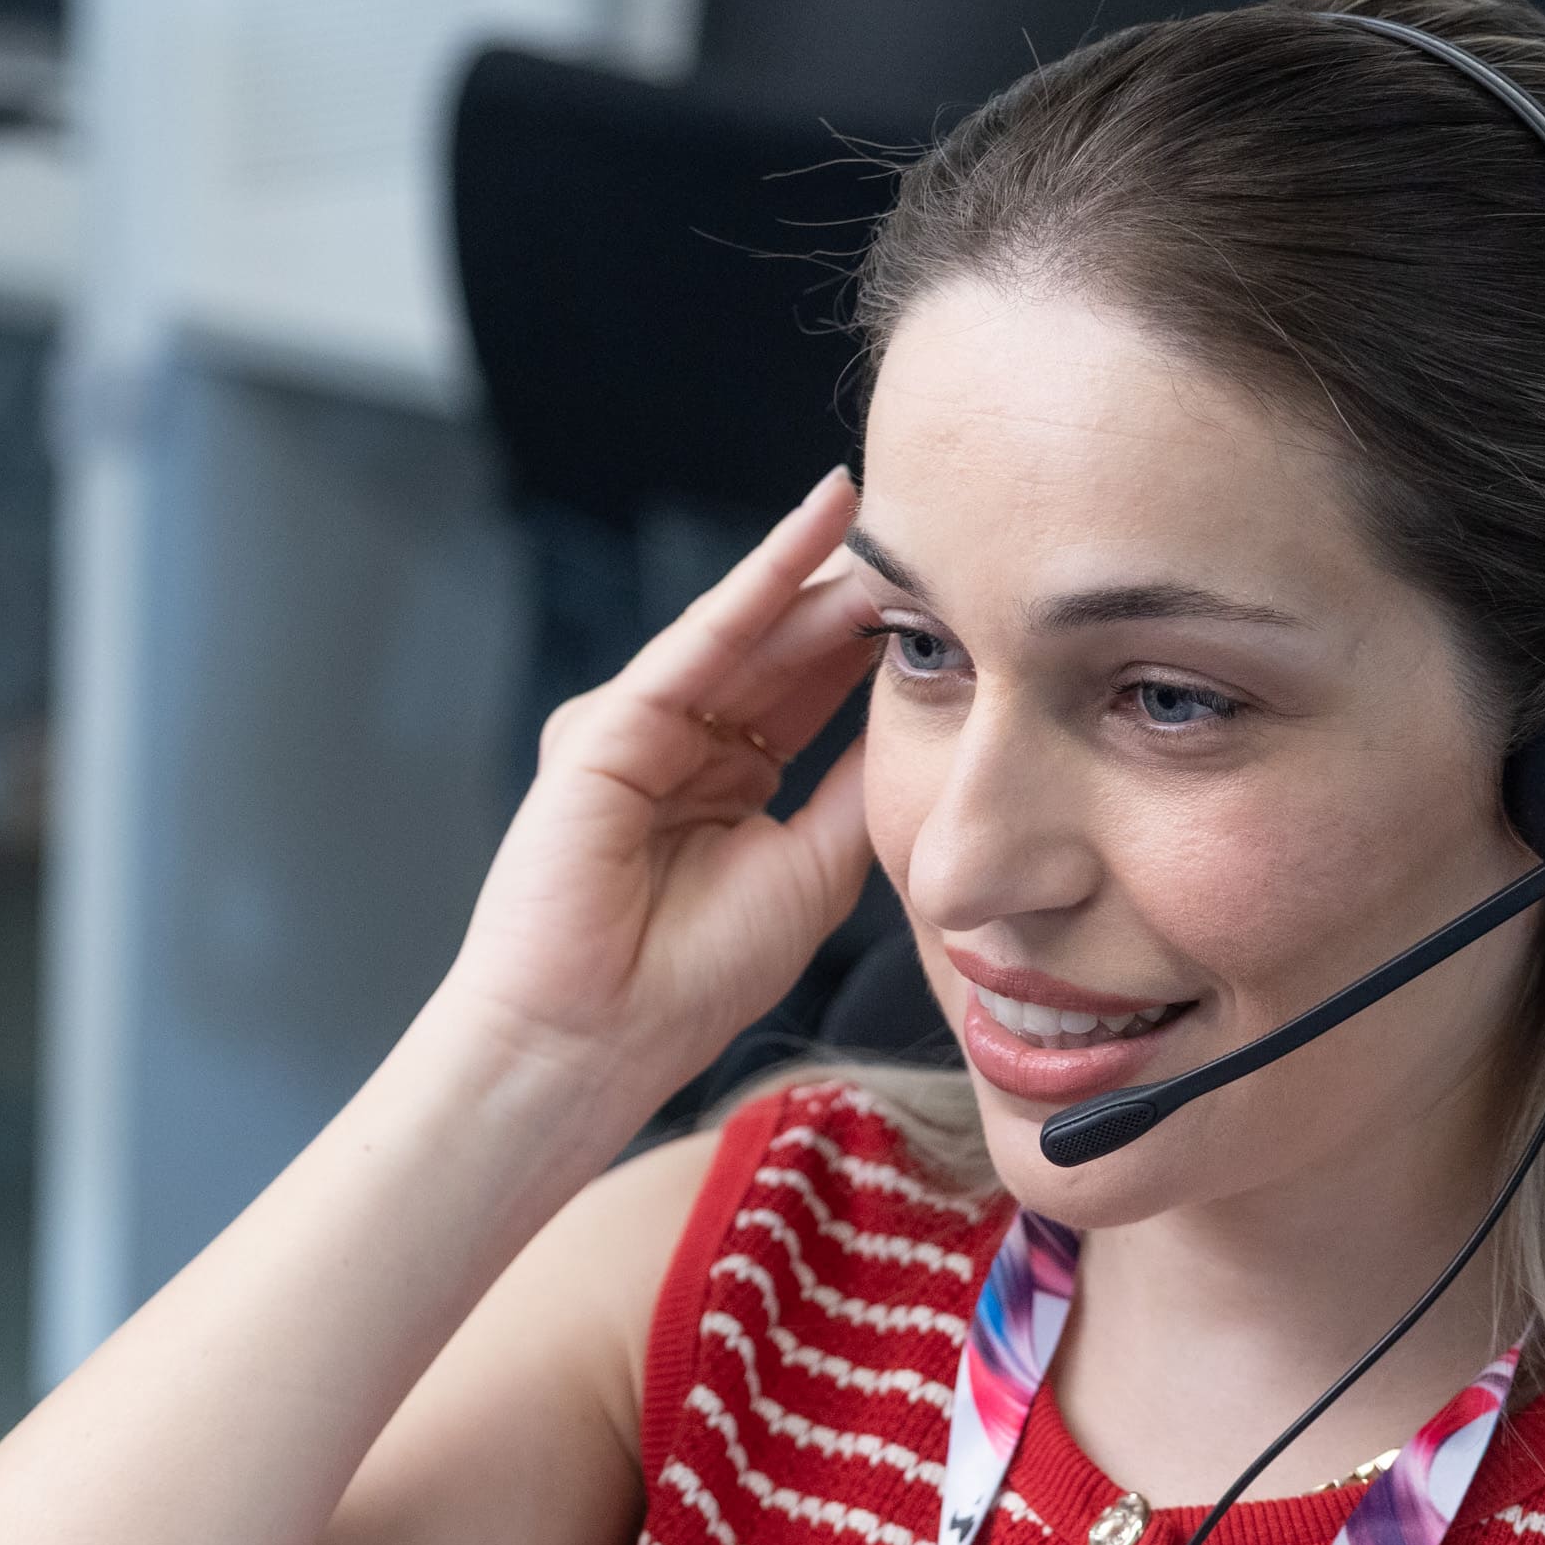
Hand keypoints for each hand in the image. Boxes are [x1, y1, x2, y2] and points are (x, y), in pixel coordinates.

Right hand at [440, 470, 881, 1089]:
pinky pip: (698, 641)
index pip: (810, 691)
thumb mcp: (814, 870)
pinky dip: (756, 581)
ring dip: (813, 568)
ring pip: (745, 632)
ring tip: (881, 507)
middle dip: (849, 589)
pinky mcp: (605, 723)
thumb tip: (920, 715)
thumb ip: (856, 788)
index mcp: (729, 783)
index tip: (949, 593)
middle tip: (926, 525)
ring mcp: (639, 729)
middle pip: (782, 649)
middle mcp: (682, 744)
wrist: (594, 1037)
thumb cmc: (691, 979)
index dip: (874, 642)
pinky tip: (811, 530)